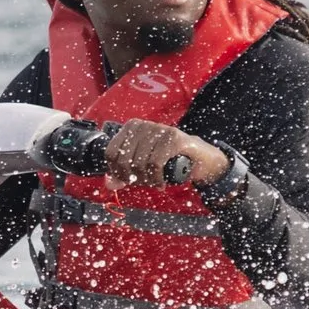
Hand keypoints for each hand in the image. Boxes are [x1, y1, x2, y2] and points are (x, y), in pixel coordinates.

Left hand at [94, 120, 229, 189]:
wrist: (200, 159)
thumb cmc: (169, 161)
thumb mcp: (143, 168)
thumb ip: (125, 175)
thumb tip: (109, 184)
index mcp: (131, 127)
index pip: (111, 152)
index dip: (116, 172)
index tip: (128, 181)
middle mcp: (143, 125)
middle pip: (124, 160)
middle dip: (133, 178)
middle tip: (145, 184)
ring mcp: (159, 130)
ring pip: (140, 163)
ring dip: (147, 180)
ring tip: (155, 183)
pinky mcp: (173, 138)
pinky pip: (155, 163)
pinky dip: (156, 178)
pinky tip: (161, 182)